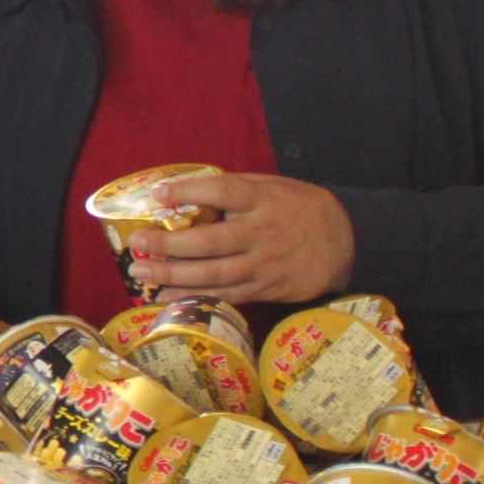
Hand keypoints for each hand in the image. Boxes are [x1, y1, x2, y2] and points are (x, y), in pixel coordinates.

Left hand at [126, 172, 357, 306]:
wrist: (345, 242)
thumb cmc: (300, 208)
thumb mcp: (274, 186)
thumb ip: (236, 189)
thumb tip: (187, 191)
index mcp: (262, 200)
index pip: (222, 193)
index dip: (188, 192)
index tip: (158, 194)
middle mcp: (260, 233)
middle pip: (209, 241)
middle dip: (168, 244)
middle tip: (138, 244)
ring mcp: (262, 265)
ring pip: (213, 274)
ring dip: (173, 275)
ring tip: (141, 272)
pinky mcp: (264, 288)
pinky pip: (225, 295)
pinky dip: (194, 297)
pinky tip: (167, 296)